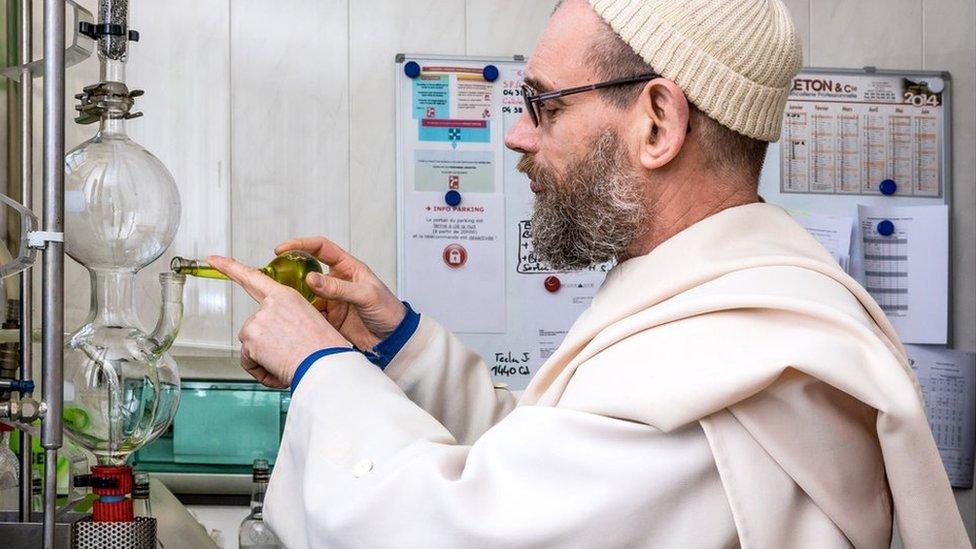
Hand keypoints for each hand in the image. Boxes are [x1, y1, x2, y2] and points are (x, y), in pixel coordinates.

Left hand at [208, 255, 350, 387]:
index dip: (231, 267)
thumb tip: (278, 339)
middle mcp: (269, 304)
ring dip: (265, 358)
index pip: (254, 278)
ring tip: (289, 360)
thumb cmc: (326, 350)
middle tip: (288, 353)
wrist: (327, 364)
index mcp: (287, 296)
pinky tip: (279, 367)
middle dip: (264, 345)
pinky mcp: (251, 338)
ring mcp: (258, 319)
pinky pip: (248, 361)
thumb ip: (288, 322)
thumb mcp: (312, 323)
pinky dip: (261, 370)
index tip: (213, 260)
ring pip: (252, 346)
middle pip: (254, 327)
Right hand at [275, 237, 405, 350]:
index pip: (321, 248)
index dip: (301, 245)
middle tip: (272, 277)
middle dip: (289, 273)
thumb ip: (339, 288)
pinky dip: (300, 315)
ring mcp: (331, 300)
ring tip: (280, 301)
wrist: (395, 340)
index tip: (282, 249)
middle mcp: (337, 282)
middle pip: (307, 271)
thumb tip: (311, 279)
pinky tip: (292, 318)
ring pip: (305, 295)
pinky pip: (309, 314)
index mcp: (348, 268)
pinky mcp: (329, 319)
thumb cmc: (389, 311)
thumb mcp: (366, 296)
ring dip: (294, 297)